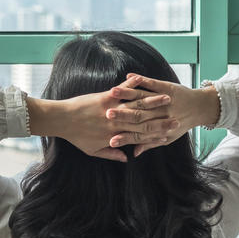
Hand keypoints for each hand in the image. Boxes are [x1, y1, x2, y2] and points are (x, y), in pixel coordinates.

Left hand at [26, 75, 173, 161]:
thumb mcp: (92, 150)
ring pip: (136, 104)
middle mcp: (116, 122)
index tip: (170, 133)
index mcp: (115, 135)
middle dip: (161, 118)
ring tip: (167, 98)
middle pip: (143, 120)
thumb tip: (127, 157)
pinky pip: (122, 90)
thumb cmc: (75, 136)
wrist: (60, 119)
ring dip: (153, 101)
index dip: (157, 134)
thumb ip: (110, 154)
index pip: (141, 135)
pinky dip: (133, 84)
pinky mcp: (105, 97)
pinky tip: (143, 80)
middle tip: (177, 116)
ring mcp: (111, 108)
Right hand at [107, 74, 219, 156]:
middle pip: (138, 115)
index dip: (125, 138)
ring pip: (142, 97)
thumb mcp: (168, 138)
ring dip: (127, 94)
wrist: (201, 108)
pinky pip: (152, 83)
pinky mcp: (167, 87)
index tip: (111, 140)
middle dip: (122, 115)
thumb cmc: (181, 124)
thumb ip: (149, 144)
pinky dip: (141, 79)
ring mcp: (163, 99)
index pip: (139, 134)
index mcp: (159, 127)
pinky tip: (129, 75)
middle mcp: (161, 114)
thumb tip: (134, 154)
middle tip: (106, 115)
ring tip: (113, 92)